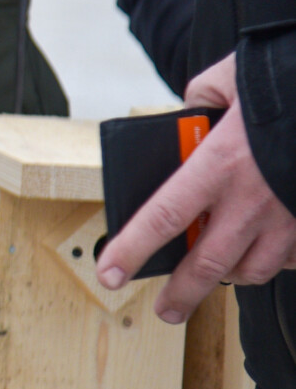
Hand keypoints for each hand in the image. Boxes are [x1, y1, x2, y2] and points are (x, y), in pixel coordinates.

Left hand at [96, 52, 295, 322]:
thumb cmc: (287, 80)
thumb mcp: (229, 78)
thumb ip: (200, 99)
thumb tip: (191, 114)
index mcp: (220, 164)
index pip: (162, 218)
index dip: (131, 250)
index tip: (110, 274)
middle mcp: (253, 200)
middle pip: (206, 264)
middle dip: (180, 293)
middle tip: (165, 309)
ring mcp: (289, 217)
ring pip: (252, 269)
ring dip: (228, 277)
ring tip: (212, 278)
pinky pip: (289, 259)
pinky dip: (273, 262)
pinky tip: (262, 253)